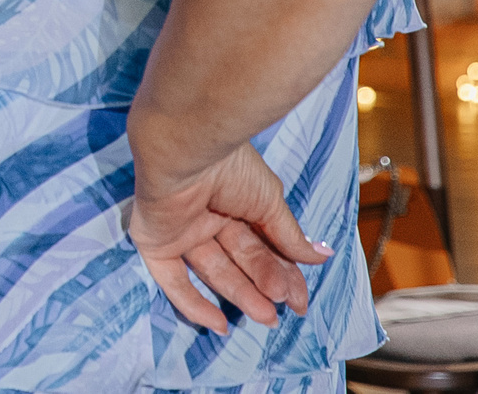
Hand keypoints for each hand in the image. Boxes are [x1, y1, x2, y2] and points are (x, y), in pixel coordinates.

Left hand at [129, 139, 329, 332]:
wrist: (187, 153)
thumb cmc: (231, 169)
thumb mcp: (269, 203)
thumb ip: (290, 236)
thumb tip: (321, 257)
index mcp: (236, 203)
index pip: (262, 246)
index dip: (283, 273)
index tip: (300, 300)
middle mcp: (208, 217)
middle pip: (240, 261)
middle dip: (265, 285)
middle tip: (284, 307)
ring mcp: (181, 231)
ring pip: (213, 272)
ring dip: (241, 296)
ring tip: (267, 316)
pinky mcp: (155, 242)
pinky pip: (173, 280)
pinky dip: (193, 304)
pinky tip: (219, 325)